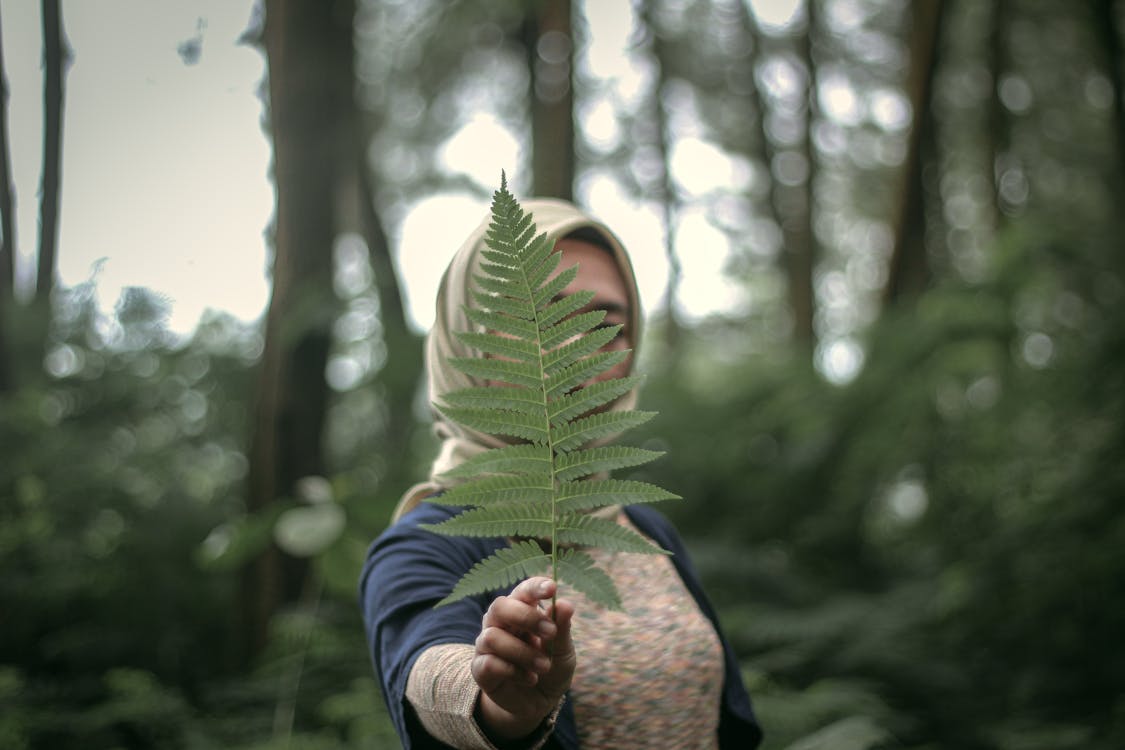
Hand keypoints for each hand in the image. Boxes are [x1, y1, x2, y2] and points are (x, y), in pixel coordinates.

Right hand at [471, 576, 575, 741]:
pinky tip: (529, 678)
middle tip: (550, 632)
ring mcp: (486, 644)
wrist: (539, 702)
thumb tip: (565, 604)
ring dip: (523, 653)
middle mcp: (500, 622)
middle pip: (499, 606)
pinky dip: (514, 671)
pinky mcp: (480, 668)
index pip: (523, 590)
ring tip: (543, 666)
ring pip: (492, 637)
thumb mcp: (563, 650)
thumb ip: (561, 628)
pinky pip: (489, 663)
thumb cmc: (551, 667)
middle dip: (526, 617)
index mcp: (522, 610)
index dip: (535, 587)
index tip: (552, 588)